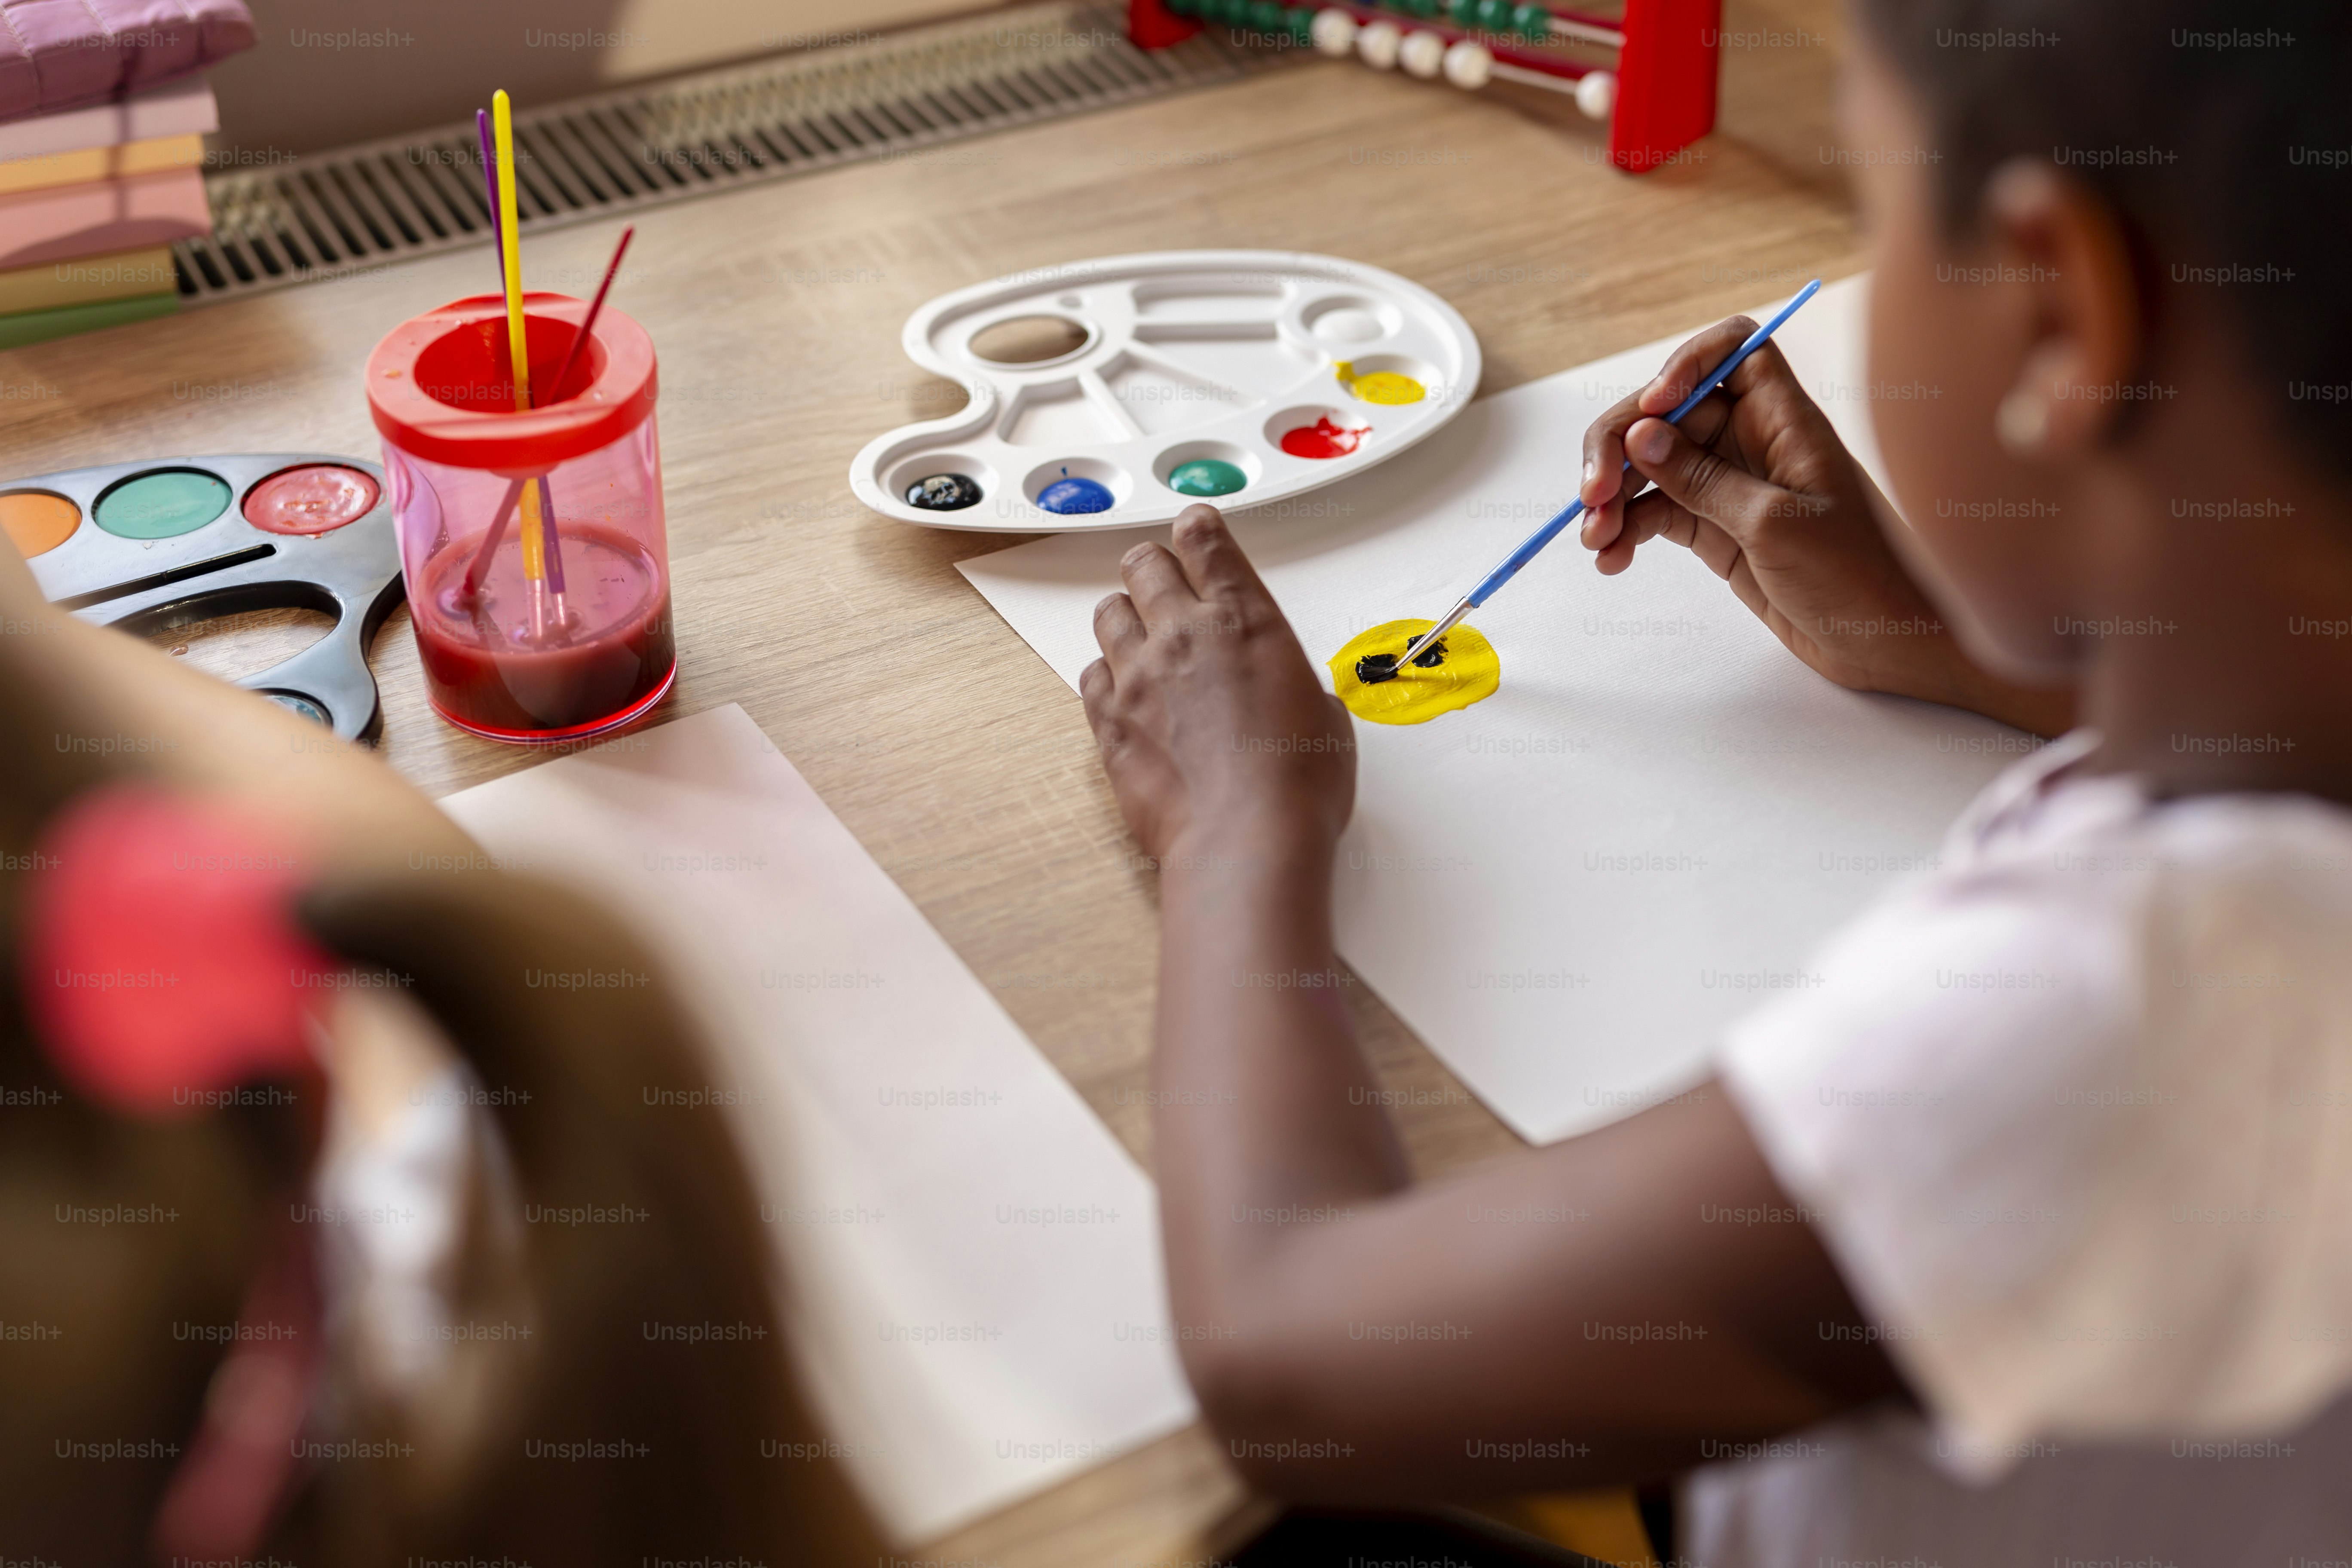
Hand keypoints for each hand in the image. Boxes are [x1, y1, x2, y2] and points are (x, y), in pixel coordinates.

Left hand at [1080, 506, 1354, 863]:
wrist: (1246, 841)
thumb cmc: (1296, 786)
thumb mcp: (1322, 715)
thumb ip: (1288, 682)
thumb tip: (1282, 694)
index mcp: (1245, 621)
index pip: (1206, 544)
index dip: (1197, 530)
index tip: (1195, 529)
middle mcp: (1184, 636)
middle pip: (1143, 565)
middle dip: (1154, 569)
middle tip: (1164, 584)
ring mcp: (1139, 678)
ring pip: (1109, 613)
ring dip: (1126, 619)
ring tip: (1144, 641)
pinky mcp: (1109, 723)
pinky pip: (1091, 676)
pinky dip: (1107, 678)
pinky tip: (1126, 694)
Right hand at [1578, 316, 2072, 732]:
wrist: (1892, 643)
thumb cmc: (1859, 576)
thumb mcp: (1775, 525)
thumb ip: (1702, 480)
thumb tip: (1640, 434)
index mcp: (1783, 420)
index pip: (1733, 352)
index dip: (1688, 364)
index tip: (1652, 408)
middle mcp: (1752, 443)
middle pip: (1668, 413)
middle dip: (1620, 446)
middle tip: (1592, 495)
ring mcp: (1731, 488)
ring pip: (1652, 467)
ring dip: (1614, 496)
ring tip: (1596, 538)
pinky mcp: (1717, 532)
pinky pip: (1657, 515)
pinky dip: (1627, 531)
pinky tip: (1611, 559)